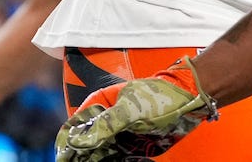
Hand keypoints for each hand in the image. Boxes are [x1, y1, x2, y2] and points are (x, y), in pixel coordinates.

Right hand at [55, 57, 217, 161]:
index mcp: (99, 104)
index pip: (73, 126)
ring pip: (96, 156)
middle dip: (77, 158)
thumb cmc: (159, 95)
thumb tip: (80, 140)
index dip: (66, 143)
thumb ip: (106, 123)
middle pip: (82, 145)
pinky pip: (113, 160)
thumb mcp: (131, 108)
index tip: (64, 158)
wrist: (187, 101)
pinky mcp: (128, 148)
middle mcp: (104, 122)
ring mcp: (116, 136)